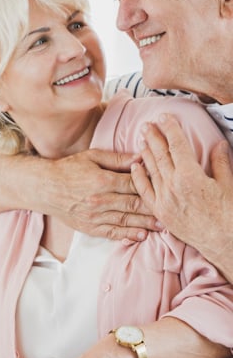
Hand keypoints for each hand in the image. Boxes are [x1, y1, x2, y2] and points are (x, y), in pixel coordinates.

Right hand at [0, 135, 156, 240]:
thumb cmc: (67, 169)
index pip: (135, 184)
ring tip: (163, 226)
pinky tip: (140, 236)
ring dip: (146, 224)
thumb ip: (117, 158)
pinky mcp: (88, 226)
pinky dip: (127, 234)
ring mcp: (94, 216)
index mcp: (102, 180)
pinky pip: (111, 232)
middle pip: (134, 204)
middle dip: (155, 208)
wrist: (43, 188)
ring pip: (126, 220)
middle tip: (174, 210)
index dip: (152, 185)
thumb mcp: (91, 156)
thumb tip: (140, 157)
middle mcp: (100, 200)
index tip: (167, 185)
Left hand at [131, 114, 232, 281]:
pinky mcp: (159, 211)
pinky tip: (135, 166)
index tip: (164, 117)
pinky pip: (144, 191)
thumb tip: (219, 144)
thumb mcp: (228, 184)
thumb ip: (220, 162)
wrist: (221, 241)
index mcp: (190, 175)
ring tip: (141, 139)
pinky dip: (139, 177)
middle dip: (153, 137)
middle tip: (147, 124)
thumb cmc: (227, 212)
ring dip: (146, 153)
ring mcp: (163, 199)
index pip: (177, 146)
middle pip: (160, 155)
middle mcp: (173, 186)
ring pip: (151, 170)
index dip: (170, 129)